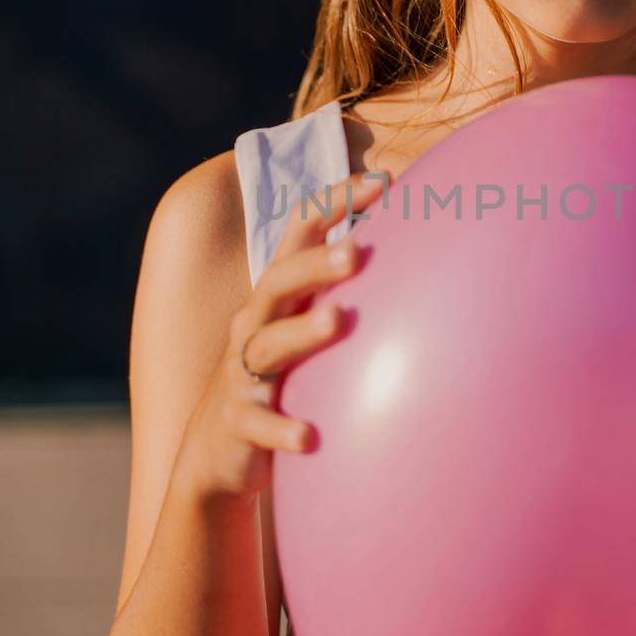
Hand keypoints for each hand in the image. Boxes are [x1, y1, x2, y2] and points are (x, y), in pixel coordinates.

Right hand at [180, 167, 388, 504]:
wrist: (218, 452)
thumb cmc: (277, 377)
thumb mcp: (300, 327)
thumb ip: (342, 289)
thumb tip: (418, 252)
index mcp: (276, 295)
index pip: (300, 232)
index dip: (335, 202)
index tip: (384, 183)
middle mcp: (254, 325)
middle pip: (278, 282)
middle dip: (315, 265)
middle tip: (356, 252)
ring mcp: (243, 374)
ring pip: (269, 346)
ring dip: (303, 332)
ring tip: (337, 320)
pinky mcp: (241, 423)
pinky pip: (260, 424)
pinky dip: (283, 430)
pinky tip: (310, 436)